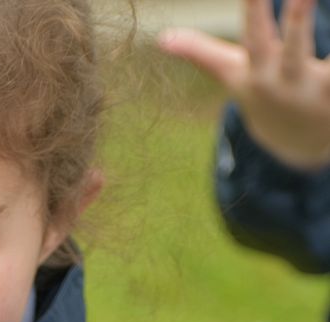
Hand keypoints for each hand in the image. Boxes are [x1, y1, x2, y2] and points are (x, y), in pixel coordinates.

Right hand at [159, 0, 329, 169]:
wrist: (295, 151)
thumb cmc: (264, 98)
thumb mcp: (233, 77)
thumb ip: (200, 54)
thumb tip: (162, 38)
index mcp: (260, 70)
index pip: (252, 29)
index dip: (254, 4)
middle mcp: (287, 80)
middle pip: (293, 41)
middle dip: (299, 13)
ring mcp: (318, 91)